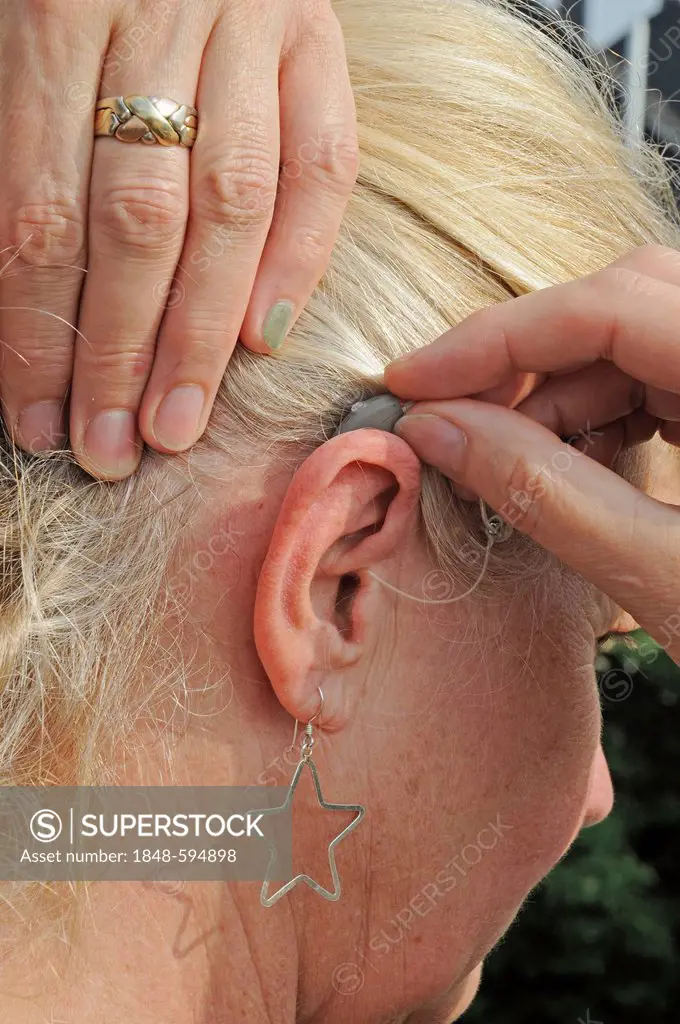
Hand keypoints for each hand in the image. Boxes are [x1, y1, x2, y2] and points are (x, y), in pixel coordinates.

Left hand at [0, 0, 357, 477]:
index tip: (40, 418)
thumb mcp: (11, 36)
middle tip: (112, 448)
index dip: (38, 331)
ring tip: (178, 423)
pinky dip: (299, 255)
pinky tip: (265, 340)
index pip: (40, 213)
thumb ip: (17, 155)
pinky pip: (322, 161)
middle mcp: (153, 16)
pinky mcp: (315, 36)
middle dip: (122, 352)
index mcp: (47, 16)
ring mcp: (248, 25)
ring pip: (232, 205)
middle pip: (138, 222)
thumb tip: (23, 296)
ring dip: (201, 331)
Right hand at [385, 244, 679, 662]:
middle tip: (456, 422)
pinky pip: (663, 375)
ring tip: (513, 462)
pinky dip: (603, 415)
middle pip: (623, 303)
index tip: (417, 381)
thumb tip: (443, 433)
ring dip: (561, 395)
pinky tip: (574, 466)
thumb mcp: (668, 576)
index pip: (613, 303)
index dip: (498, 336)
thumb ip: (548, 494)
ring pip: (638, 337)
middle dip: (527, 363)